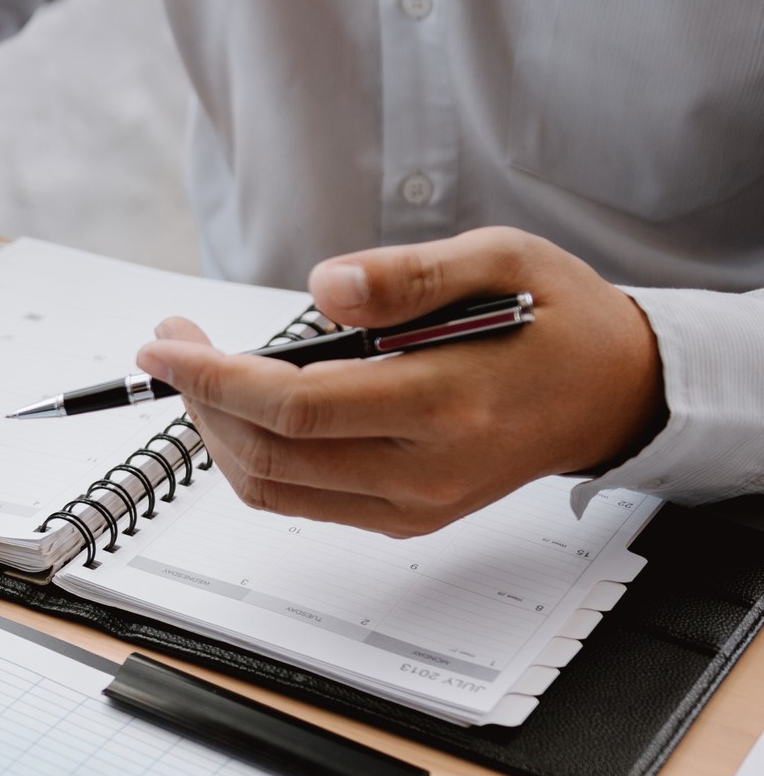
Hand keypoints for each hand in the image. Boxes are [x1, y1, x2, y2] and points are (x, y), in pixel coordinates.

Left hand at [136, 227, 665, 535]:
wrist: (611, 392)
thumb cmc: (555, 318)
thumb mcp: (499, 257)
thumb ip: (408, 274)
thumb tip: (326, 287)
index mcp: (446, 403)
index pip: (294, 407)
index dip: (211, 378)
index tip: (163, 344)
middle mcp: (425, 470)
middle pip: (268, 454)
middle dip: (200, 400)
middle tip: (176, 345)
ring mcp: (412, 506)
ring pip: (272, 488)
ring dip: (217, 432)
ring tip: (202, 373)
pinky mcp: (403, 518)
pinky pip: (301, 500)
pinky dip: (254, 457)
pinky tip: (246, 408)